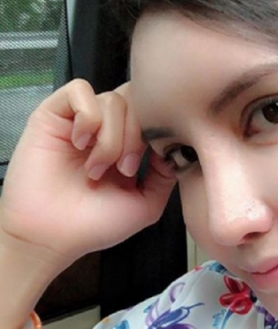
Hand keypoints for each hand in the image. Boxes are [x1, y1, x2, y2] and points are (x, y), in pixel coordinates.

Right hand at [0, 79, 176, 268]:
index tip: (154, 161)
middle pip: (137, 100)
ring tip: (97, 168)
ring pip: (113, 99)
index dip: (159, 131)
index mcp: (129, 144)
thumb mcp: (146, 203)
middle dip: (138, 135)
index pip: (153, 113)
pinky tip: (80, 144)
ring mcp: (81, 120)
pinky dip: (88, 117)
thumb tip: (174, 145)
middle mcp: (107, 128)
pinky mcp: (54, 114)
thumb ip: (166, 173)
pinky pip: (80, 91)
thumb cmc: (95, 224)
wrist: (52, 237)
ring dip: (111, 138)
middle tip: (124, 169)